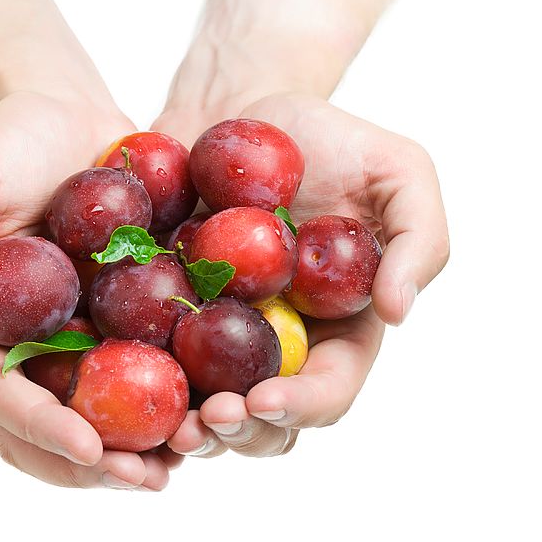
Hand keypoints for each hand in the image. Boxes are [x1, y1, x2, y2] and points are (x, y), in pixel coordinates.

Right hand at [0, 91, 183, 488]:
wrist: (65, 110)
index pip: (0, 398)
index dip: (41, 429)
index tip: (90, 450)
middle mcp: (23, 347)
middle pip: (51, 425)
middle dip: (94, 463)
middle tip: (146, 479)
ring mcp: (75, 335)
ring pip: (102, 410)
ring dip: (139, 446)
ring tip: (185, 460)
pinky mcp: (122, 316)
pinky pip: (146, 365)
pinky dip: (173, 394)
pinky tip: (211, 406)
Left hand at [156, 93, 448, 456]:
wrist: (238, 108)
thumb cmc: (326, 138)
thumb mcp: (399, 171)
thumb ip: (420, 238)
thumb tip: (400, 311)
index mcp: (337, 329)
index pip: (329, 390)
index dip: (303, 406)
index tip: (265, 399)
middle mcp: (276, 345)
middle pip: (265, 420)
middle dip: (241, 433)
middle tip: (211, 420)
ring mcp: (217, 335)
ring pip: (205, 408)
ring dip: (190, 430)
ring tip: (171, 422)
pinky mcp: (165, 315)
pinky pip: (152, 363)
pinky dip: (141, 383)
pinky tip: (121, 380)